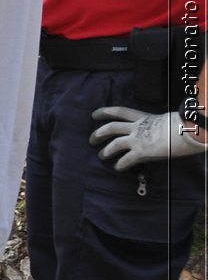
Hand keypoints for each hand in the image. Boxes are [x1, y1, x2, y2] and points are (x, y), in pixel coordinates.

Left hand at [90, 106, 207, 169]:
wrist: (187, 130)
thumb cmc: (183, 123)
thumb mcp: (167, 118)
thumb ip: (158, 123)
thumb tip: (161, 126)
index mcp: (144, 117)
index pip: (120, 111)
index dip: (105, 112)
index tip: (94, 114)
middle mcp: (137, 127)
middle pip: (111, 127)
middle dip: (99, 133)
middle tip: (91, 139)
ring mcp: (138, 139)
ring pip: (115, 143)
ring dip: (106, 150)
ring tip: (100, 155)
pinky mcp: (142, 152)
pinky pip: (126, 159)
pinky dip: (120, 164)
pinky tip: (117, 167)